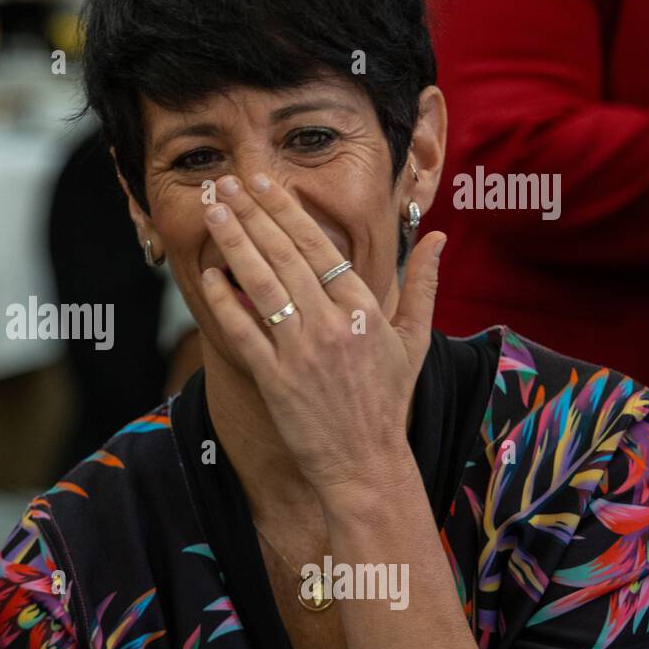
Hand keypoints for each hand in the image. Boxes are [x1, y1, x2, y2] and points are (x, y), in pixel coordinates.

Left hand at [198, 173, 445, 492]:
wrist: (366, 465)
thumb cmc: (387, 403)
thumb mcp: (414, 342)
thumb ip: (423, 286)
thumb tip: (439, 238)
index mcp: (366, 309)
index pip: (320, 247)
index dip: (287, 211)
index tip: (264, 183)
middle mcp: (334, 324)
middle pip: (285, 256)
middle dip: (252, 214)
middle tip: (224, 184)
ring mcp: (303, 352)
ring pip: (262, 285)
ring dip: (234, 243)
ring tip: (212, 212)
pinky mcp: (275, 380)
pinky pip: (243, 332)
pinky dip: (225, 302)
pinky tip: (209, 275)